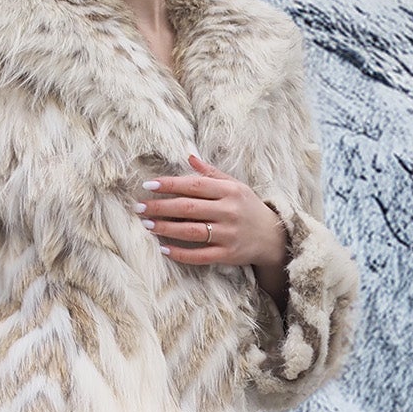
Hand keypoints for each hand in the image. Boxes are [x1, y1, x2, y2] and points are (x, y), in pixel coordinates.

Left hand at [137, 150, 289, 300]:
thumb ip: (211, 173)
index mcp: (230, 191)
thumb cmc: (249, 207)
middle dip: (160, 207)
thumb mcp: (236, 185)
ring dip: (165, 228)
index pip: (194, 185)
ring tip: (146, 224)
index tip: (148, 185)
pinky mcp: (228, 255)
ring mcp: (228, 234)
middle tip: (139, 208)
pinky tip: (163, 249)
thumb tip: (189, 156)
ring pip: (191, 231)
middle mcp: (229, 211)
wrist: (273, 237)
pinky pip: (200, 255)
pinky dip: (180, 253)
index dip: (170, 185)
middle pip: (188, 208)